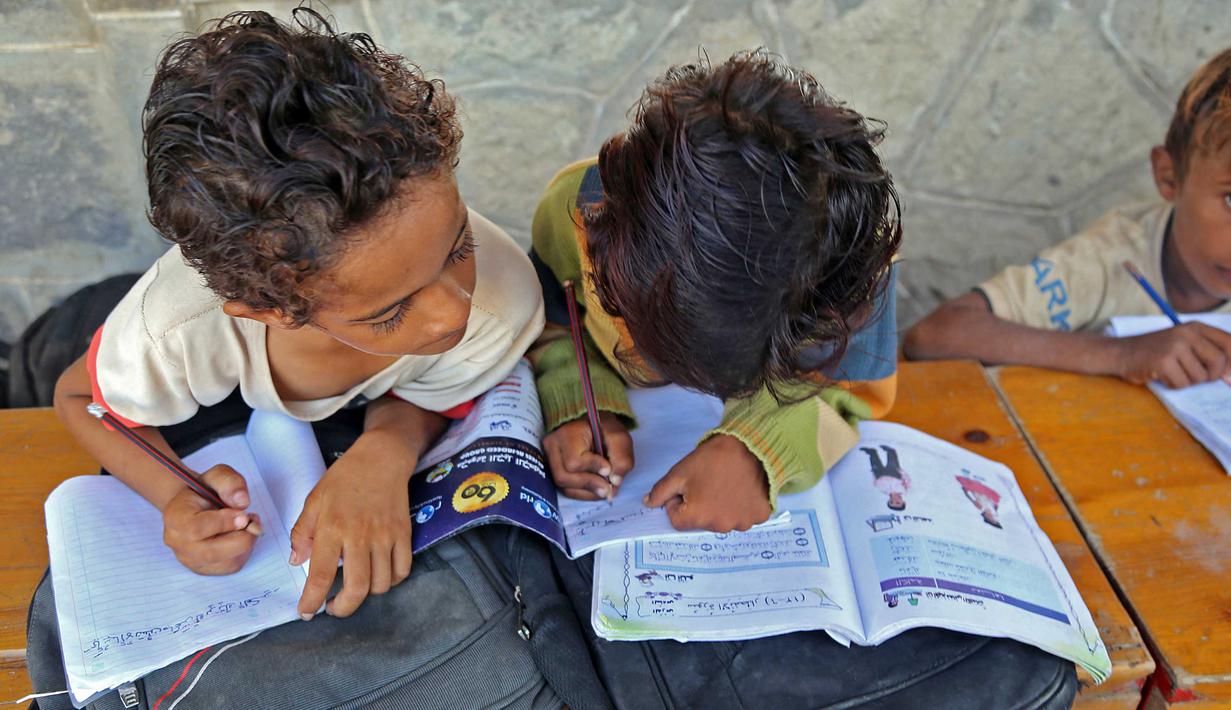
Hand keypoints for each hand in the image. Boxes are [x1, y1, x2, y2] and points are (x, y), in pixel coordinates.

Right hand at [163, 464, 260, 574]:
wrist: (196, 506)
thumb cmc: (205, 490)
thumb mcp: (216, 476)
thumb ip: (229, 482)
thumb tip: (242, 502)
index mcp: (175, 517)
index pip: (196, 528)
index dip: (225, 523)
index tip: (244, 514)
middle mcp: (177, 542)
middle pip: (212, 552)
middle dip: (241, 537)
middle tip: (251, 520)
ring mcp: (189, 559)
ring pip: (226, 562)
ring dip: (246, 543)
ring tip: (246, 525)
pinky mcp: (204, 569)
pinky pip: (231, 567)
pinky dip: (244, 552)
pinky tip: (240, 535)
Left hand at [290, 433, 413, 618]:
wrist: (381, 459)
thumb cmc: (344, 479)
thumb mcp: (314, 501)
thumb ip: (302, 533)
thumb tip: (297, 562)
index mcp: (333, 528)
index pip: (322, 576)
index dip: (312, 601)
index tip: (306, 612)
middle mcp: (360, 536)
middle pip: (357, 589)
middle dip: (343, 608)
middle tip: (333, 607)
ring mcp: (386, 536)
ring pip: (381, 584)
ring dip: (366, 594)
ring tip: (355, 587)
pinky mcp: (404, 534)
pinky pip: (402, 570)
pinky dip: (390, 581)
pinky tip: (378, 576)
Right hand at [543, 412, 633, 500]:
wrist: (589, 424)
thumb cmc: (603, 428)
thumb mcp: (619, 436)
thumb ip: (622, 457)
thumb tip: (615, 482)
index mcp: (567, 434)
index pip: (574, 461)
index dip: (593, 469)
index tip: (608, 469)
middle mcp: (552, 447)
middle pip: (564, 477)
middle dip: (590, 485)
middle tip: (609, 486)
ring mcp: (550, 460)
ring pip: (564, 487)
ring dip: (588, 492)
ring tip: (605, 487)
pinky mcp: (553, 471)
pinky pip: (566, 490)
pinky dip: (584, 493)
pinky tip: (596, 487)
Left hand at [645, 434, 770, 532]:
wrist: (750, 445)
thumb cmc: (712, 458)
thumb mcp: (679, 473)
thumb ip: (660, 492)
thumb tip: (648, 503)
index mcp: (697, 517)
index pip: (677, 519)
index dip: (678, 502)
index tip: (689, 486)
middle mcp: (720, 526)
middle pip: (701, 522)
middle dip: (700, 506)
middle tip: (709, 483)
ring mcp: (742, 523)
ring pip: (723, 520)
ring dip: (722, 508)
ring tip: (727, 484)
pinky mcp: (759, 516)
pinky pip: (744, 516)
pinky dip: (742, 506)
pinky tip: (743, 489)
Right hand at [1116, 322, 1230, 387]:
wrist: (1122, 353)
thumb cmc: (1156, 352)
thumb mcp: (1184, 343)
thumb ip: (1207, 353)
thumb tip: (1229, 377)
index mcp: (1195, 327)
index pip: (1229, 342)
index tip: (1226, 375)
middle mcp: (1186, 333)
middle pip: (1218, 362)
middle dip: (1210, 376)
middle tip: (1196, 377)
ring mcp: (1174, 347)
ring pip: (1200, 376)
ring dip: (1188, 381)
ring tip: (1173, 373)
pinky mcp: (1163, 362)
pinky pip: (1182, 383)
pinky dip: (1174, 385)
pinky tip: (1163, 377)